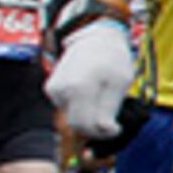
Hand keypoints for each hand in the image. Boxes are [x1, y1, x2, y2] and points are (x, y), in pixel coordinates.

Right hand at [46, 15, 135, 140]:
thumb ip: (110, 109)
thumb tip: (105, 131)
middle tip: (113, 118)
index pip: (86, 127)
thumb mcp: (120, 83)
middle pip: (77, 126)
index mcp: (78, 88)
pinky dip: (81, 107)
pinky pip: (68, 108)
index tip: (117, 127)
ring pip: (73, 118)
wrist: (95, 38)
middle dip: (96, 128)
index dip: (104, 133)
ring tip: (103, 96)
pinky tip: (92, 92)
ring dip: (89, 115)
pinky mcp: (51, 90)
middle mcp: (60, 91)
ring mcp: (53, 90)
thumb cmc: (112, 59)